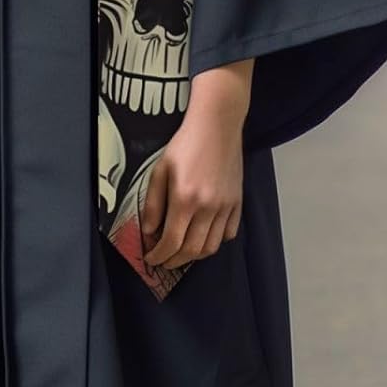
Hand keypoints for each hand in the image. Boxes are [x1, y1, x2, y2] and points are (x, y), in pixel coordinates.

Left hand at [141, 59, 252, 271]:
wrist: (216, 125)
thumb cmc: (185, 143)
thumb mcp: (160, 169)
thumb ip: (154, 203)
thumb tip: (149, 231)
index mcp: (185, 199)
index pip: (172, 241)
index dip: (160, 256)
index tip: (151, 260)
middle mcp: (207, 208)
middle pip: (192, 250)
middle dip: (175, 261)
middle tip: (164, 261)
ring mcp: (225, 207)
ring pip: (211, 246)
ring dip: (195, 255)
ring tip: (182, 252)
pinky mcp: (237, 203)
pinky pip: (229, 233)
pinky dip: (216, 241)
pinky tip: (204, 236)